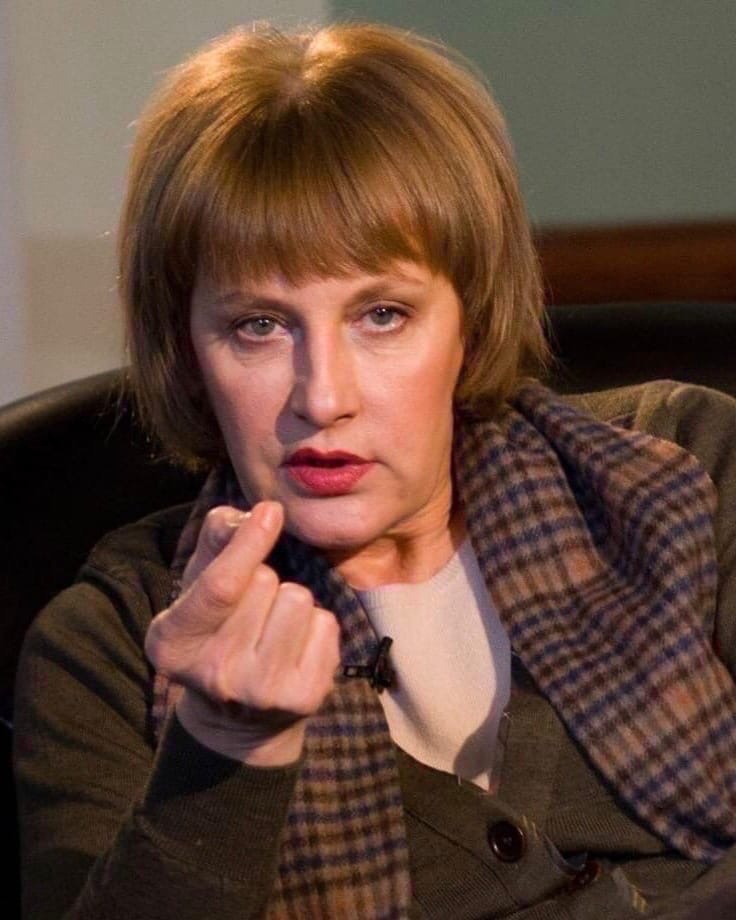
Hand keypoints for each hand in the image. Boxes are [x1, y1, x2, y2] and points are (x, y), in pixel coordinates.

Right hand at [145, 501, 340, 764]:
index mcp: (174, 644)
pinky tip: (294, 648)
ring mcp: (262, 692)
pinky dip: (315, 626)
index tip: (270, 511)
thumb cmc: (218, 628)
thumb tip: (251, 514)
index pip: (220, 586)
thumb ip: (216, 541)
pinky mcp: (304, 699)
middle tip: (249, 613)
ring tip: (272, 628)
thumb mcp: (198, 585)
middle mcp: (215, 674)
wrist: (239, 720)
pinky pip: (326, 624)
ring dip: (290, 602)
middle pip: (266, 582)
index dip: (248, 545)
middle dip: (264, 580)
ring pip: (299, 599)